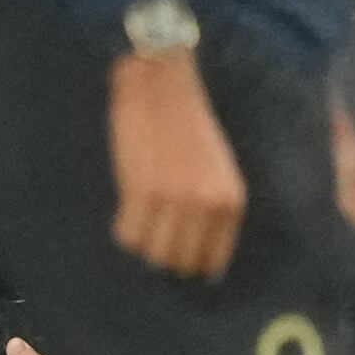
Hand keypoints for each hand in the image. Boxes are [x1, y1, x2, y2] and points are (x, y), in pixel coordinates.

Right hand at [107, 46, 245, 280]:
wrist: (162, 87)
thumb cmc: (187, 127)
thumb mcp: (215, 172)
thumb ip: (208, 208)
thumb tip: (188, 253)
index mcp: (231, 203)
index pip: (212, 262)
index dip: (191, 267)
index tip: (175, 261)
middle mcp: (207, 206)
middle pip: (180, 262)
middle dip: (164, 259)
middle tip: (153, 243)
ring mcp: (175, 200)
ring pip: (152, 253)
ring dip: (142, 245)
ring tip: (138, 225)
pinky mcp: (142, 191)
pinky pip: (127, 232)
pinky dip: (124, 229)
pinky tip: (126, 211)